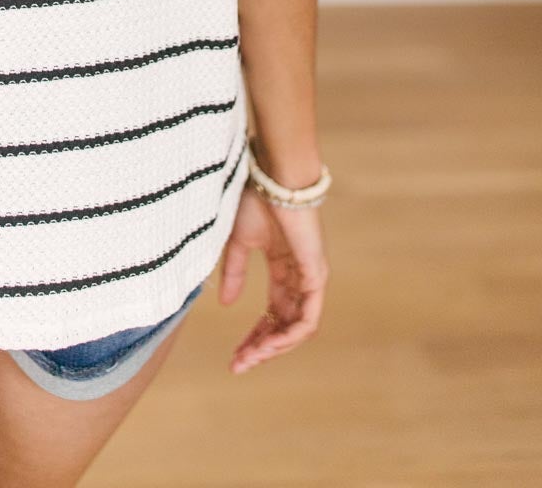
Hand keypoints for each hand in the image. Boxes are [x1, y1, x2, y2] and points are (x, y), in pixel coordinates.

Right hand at [219, 184, 327, 373]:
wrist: (272, 178)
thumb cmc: (255, 199)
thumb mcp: (238, 243)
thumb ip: (234, 274)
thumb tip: (226, 305)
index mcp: (282, 267)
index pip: (272, 312)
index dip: (254, 336)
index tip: (235, 355)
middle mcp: (298, 276)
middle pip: (283, 324)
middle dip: (261, 347)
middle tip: (239, 365)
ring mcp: (310, 277)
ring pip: (297, 327)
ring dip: (274, 347)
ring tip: (250, 357)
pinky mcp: (316, 275)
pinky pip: (308, 317)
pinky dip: (290, 335)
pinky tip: (269, 344)